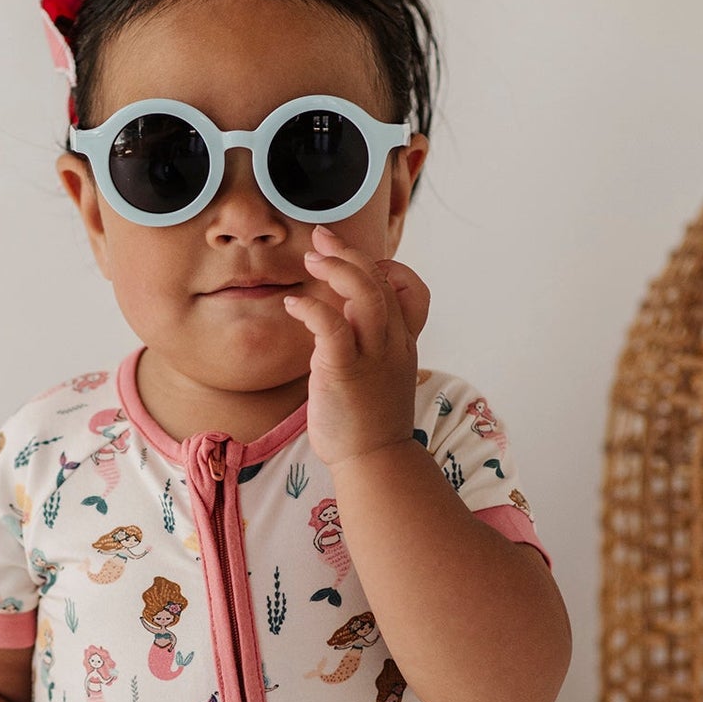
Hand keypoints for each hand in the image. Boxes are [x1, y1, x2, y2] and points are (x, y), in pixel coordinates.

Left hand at [280, 223, 430, 466]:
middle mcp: (392, 343)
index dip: (386, 267)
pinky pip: (333, 328)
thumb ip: (367, 342)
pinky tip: (293, 305)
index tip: (356, 264)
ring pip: (366, 295)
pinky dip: (312, 309)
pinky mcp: (344, 371)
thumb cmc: (369, 420)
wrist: (375, 462)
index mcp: (403, 342)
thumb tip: (339, 315)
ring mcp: (372, 357)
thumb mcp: (379, 373)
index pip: (409, 288)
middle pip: (381, 281)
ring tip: (312, 260)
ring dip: (338, 270)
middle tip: (322, 239)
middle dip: (350, 253)